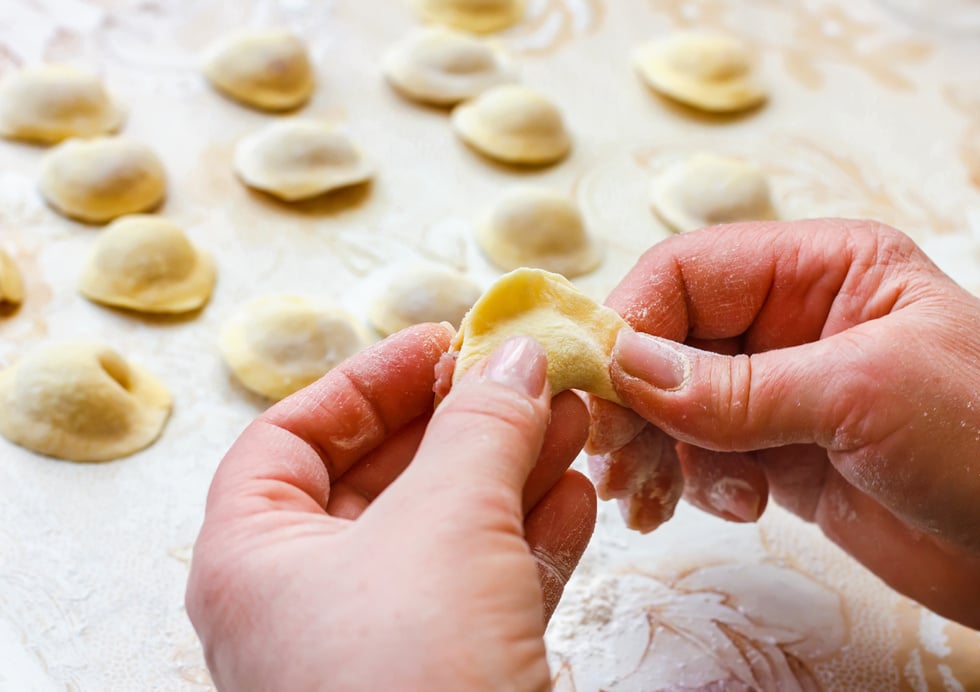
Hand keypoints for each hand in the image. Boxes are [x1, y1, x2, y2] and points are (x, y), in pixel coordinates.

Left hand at [186, 326, 595, 690]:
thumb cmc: (410, 672)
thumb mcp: (445, 523)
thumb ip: (481, 427)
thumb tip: (519, 353)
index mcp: (253, 558)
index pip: (292, 435)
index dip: (369, 379)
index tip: (445, 342)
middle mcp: (304, 601)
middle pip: (382, 477)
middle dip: (463, 422)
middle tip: (527, 376)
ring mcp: (378, 645)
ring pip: (445, 530)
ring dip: (511, 472)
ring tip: (572, 420)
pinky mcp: (445, 679)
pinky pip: (484, 587)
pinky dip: (530, 537)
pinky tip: (577, 493)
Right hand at [587, 219, 979, 640]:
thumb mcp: (862, 394)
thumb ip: (734, 387)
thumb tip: (625, 368)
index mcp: (821, 268)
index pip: (689, 273)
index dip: (634, 320)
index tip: (602, 384)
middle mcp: (794, 321)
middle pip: (671, 340)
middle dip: (638, 398)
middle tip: (617, 457)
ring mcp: (785, 391)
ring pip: (677, 403)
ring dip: (658, 449)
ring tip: (659, 499)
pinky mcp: (784, 455)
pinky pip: (706, 454)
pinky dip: (695, 482)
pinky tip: (736, 508)